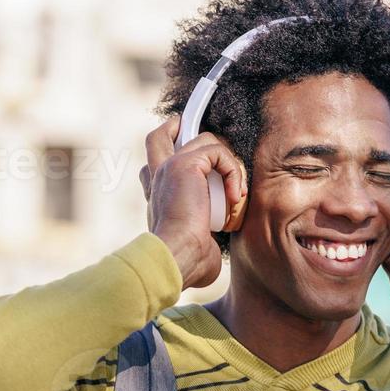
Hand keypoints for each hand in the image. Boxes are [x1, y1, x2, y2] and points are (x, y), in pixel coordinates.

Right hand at [139, 114, 247, 289]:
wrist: (175, 258)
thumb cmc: (186, 262)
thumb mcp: (196, 244)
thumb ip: (203, 236)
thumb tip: (212, 248)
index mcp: (157, 197)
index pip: (154, 167)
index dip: (171, 158)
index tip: (195, 161)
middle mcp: (157, 179)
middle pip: (159, 137)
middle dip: (180, 127)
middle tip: (202, 137)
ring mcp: (169, 168)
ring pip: (202, 140)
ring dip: (228, 163)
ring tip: (235, 193)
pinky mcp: (185, 164)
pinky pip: (218, 151)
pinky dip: (233, 172)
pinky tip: (235, 197)